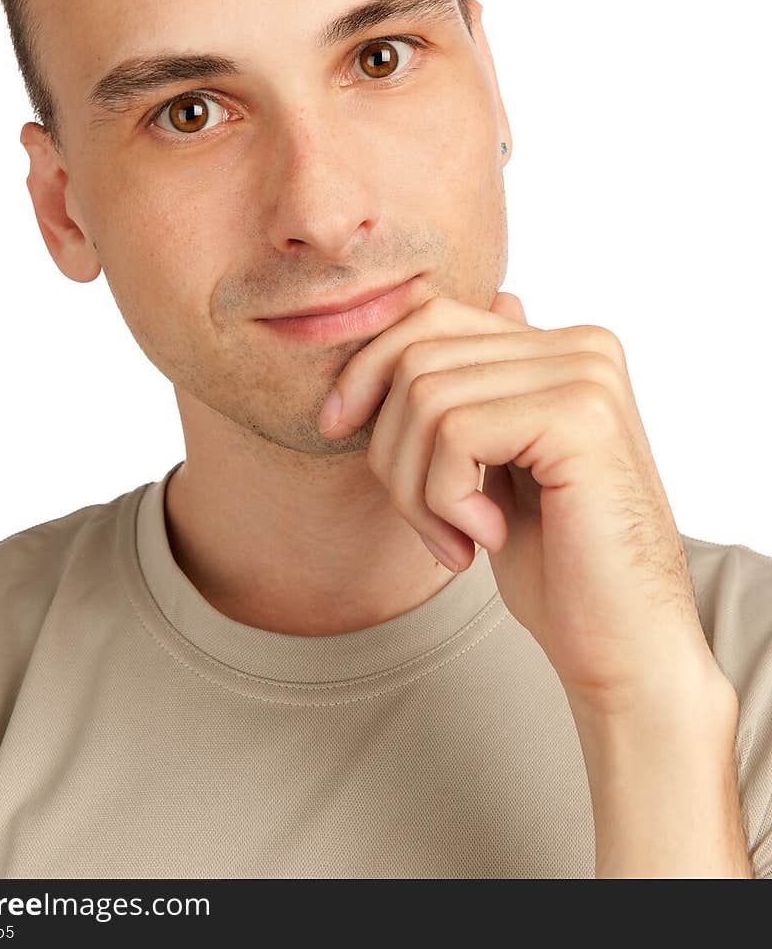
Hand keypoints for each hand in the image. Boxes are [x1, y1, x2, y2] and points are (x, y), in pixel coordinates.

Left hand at [318, 290, 729, 718]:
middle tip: (428, 524)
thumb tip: (425, 313)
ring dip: (416, 488)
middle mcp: (582, 346)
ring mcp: (586, 375)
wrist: (626, 648)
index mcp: (564, 348)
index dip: (367, 369)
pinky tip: (487, 538)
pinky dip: (445, 499)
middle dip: (391, 449)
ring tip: (455, 539)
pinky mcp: (579, 417)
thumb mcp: (494, 466)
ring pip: (426, 398)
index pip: (430, 317)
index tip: (336, 427)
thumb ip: (474, 394)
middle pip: (418, 357)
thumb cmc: (560, 566)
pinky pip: (455, 434)